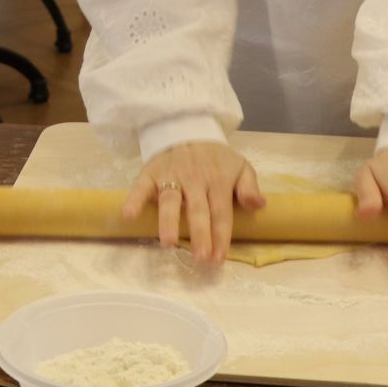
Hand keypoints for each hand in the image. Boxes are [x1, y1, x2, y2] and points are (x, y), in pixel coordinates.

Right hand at [125, 142, 264, 262]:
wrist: (187, 128)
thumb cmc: (216, 157)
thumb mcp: (240, 165)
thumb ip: (249, 186)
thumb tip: (259, 205)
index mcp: (218, 180)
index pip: (221, 211)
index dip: (221, 235)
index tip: (219, 258)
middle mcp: (194, 179)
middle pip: (198, 209)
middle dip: (200, 234)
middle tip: (201, 257)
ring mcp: (171, 176)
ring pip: (170, 200)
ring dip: (168, 221)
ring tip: (168, 243)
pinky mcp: (150, 173)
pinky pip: (141, 187)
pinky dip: (134, 200)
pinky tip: (129, 216)